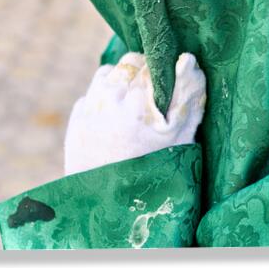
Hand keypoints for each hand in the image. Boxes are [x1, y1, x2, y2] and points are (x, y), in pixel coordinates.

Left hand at [63, 52, 205, 175]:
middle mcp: (109, 99)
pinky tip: (114, 117)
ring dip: (122, 80)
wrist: (108, 205)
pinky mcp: (77, 116)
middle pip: (129, 63)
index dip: (163, 70)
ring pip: (109, 72)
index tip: (168, 81)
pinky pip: (93, 91)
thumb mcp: (179, 142)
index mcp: (136, 104)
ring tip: (132, 103)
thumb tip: (190, 62)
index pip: (151, 64)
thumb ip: (188, 101)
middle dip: (142, 73)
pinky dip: (103, 96)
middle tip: (150, 94)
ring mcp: (90, 106)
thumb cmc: (152, 172)